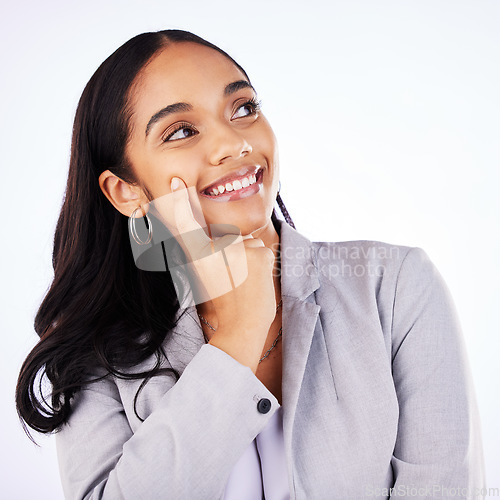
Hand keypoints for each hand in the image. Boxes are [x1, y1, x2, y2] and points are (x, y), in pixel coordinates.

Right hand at [150, 177, 276, 369]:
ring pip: (246, 243)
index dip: (181, 201)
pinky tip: (255, 280)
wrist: (241, 325)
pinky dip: (262, 263)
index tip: (178, 181)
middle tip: (231, 278)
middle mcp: (212, 248)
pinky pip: (261, 249)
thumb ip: (204, 252)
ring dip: (248, 258)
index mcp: (197, 254)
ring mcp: (234, 249)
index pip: (187, 222)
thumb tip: (210, 233)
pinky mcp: (254, 253)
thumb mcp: (205, 276)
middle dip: (234, 252)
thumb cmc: (223, 302)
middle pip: (228, 236)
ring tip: (242, 280)